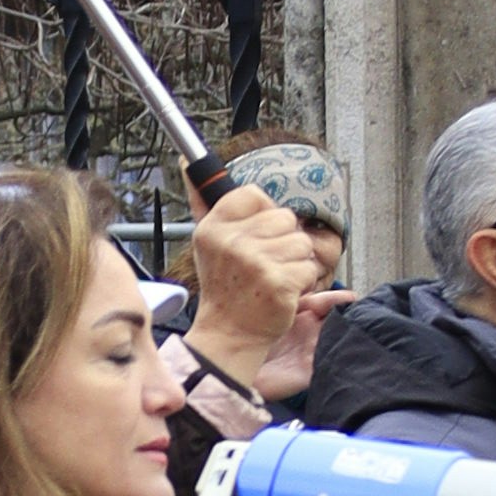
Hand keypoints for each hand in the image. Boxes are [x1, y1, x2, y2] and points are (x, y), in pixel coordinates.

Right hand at [182, 186, 329, 398]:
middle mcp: (231, 242)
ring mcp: (255, 263)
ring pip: (301, 243)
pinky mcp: (278, 283)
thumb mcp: (208, 242)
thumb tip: (187, 161)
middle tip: (264, 265)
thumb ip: (202, 200)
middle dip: (284, 241)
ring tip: (273, 279)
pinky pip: (309, 268)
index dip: (263, 215)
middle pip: (285, 218)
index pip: (254, 194)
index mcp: (214, 227)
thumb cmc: (224, 287)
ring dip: (295, 263)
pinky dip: (302, 283)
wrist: (229, 334)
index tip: (255, 237)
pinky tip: (282, 293)